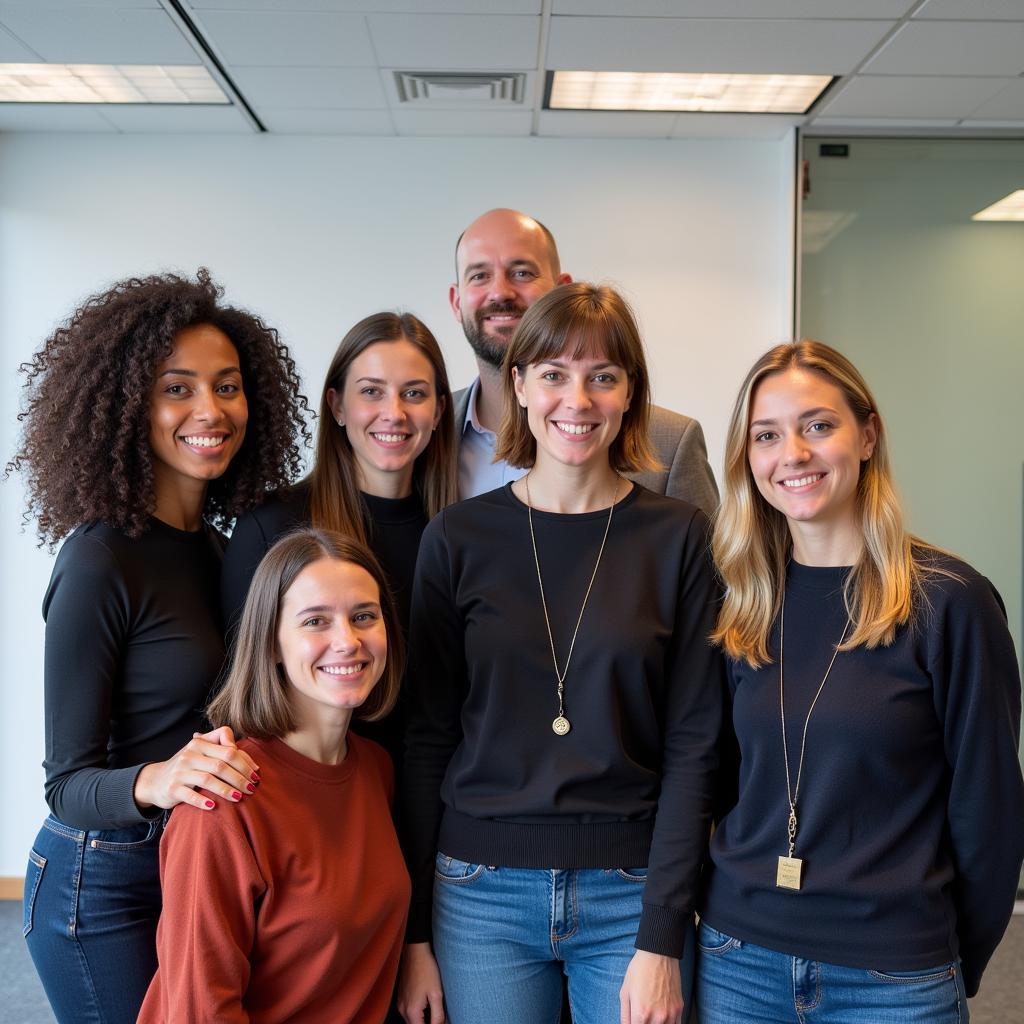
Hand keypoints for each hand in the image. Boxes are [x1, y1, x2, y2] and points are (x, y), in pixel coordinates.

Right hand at [133, 726, 259, 811]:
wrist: (155, 780)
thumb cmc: (188, 766)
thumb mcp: (202, 751)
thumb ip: (224, 750)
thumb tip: (252, 763)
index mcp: (200, 743)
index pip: (229, 750)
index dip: (245, 761)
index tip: (256, 773)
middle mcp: (189, 755)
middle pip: (221, 764)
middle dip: (240, 777)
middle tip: (252, 788)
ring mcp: (180, 772)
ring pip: (208, 779)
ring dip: (226, 789)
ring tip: (240, 797)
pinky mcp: (172, 788)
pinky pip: (190, 795)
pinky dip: (203, 801)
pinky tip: (214, 807)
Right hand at [397, 942, 444, 1023]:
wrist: (415, 952)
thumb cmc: (426, 970)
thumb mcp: (437, 993)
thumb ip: (438, 1015)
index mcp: (411, 1011)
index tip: (440, 1022)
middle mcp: (403, 1010)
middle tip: (438, 1017)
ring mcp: (400, 1003)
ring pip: (411, 1021)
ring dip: (422, 1020)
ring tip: (434, 1012)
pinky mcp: (401, 997)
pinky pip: (408, 1012)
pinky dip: (417, 1014)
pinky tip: (426, 1005)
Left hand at [619, 949, 682, 1023]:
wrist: (658, 954)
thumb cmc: (639, 970)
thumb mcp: (624, 992)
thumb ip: (624, 1016)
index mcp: (640, 1014)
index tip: (634, 1020)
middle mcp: (657, 1017)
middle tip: (642, 1018)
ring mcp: (670, 1014)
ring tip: (651, 1018)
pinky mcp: (679, 1008)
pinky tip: (662, 1019)